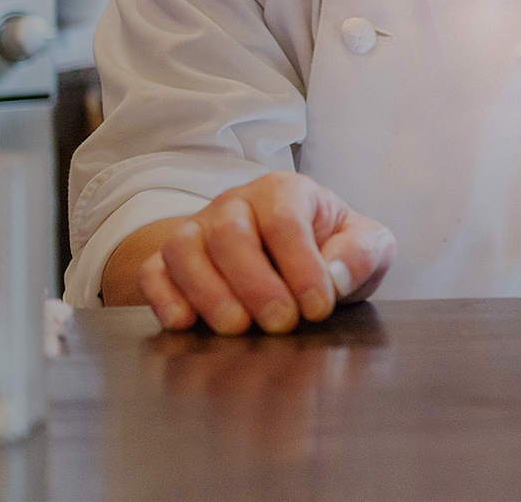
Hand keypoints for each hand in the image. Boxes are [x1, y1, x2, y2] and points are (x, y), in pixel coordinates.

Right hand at [139, 171, 396, 334]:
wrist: (295, 259)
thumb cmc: (332, 249)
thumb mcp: (367, 244)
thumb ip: (363, 254)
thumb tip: (336, 277)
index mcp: (285, 191)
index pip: (284, 219)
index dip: (300, 265)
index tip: (317, 308)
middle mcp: (236, 204)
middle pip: (230, 233)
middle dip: (254, 282)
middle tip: (280, 323)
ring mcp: (198, 229)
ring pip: (184, 249)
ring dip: (208, 292)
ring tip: (236, 329)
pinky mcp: (170, 261)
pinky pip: (154, 270)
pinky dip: (163, 298)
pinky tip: (185, 325)